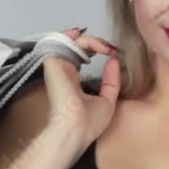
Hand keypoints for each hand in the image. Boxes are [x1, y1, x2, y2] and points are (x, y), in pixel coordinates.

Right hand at [41, 27, 120, 152]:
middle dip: (96, 42)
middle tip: (110, 48)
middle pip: (77, 46)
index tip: (114, 53)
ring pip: (72, 41)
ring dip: (91, 39)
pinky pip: (64, 40)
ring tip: (105, 46)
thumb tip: (114, 60)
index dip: (96, 49)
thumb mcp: (107, 100)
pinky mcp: (53, 62)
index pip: (81, 56)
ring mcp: (58, 65)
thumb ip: (111, 80)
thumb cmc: (88, 124)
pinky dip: (79, 38)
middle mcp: (64, 71)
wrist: (76, 130)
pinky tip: (96, 43)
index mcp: (72, 80)